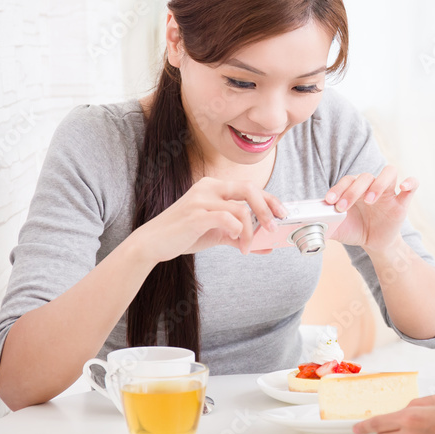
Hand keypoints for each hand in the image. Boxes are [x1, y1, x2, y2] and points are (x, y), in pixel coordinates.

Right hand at [129, 177, 288, 263]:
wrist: (152, 243)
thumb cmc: (185, 234)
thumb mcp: (217, 233)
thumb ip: (240, 237)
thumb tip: (265, 246)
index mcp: (215, 186)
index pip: (250, 187)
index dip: (270, 200)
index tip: (282, 213)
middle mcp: (209, 187)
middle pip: (249, 189)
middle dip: (267, 209)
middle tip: (273, 228)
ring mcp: (201, 199)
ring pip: (240, 209)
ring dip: (250, 231)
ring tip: (247, 247)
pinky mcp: (195, 215)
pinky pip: (226, 218)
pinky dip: (237, 231)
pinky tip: (235, 242)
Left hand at [325, 165, 416, 251]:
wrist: (374, 244)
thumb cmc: (356, 230)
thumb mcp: (338, 228)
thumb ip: (323, 224)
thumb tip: (305, 226)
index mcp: (356, 189)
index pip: (348, 179)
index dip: (338, 188)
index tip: (330, 202)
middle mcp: (372, 186)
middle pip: (366, 176)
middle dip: (353, 190)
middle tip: (343, 207)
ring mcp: (388, 192)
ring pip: (388, 173)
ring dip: (377, 184)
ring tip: (369, 200)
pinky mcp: (402, 202)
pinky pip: (412, 186)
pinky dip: (411, 182)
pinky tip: (404, 187)